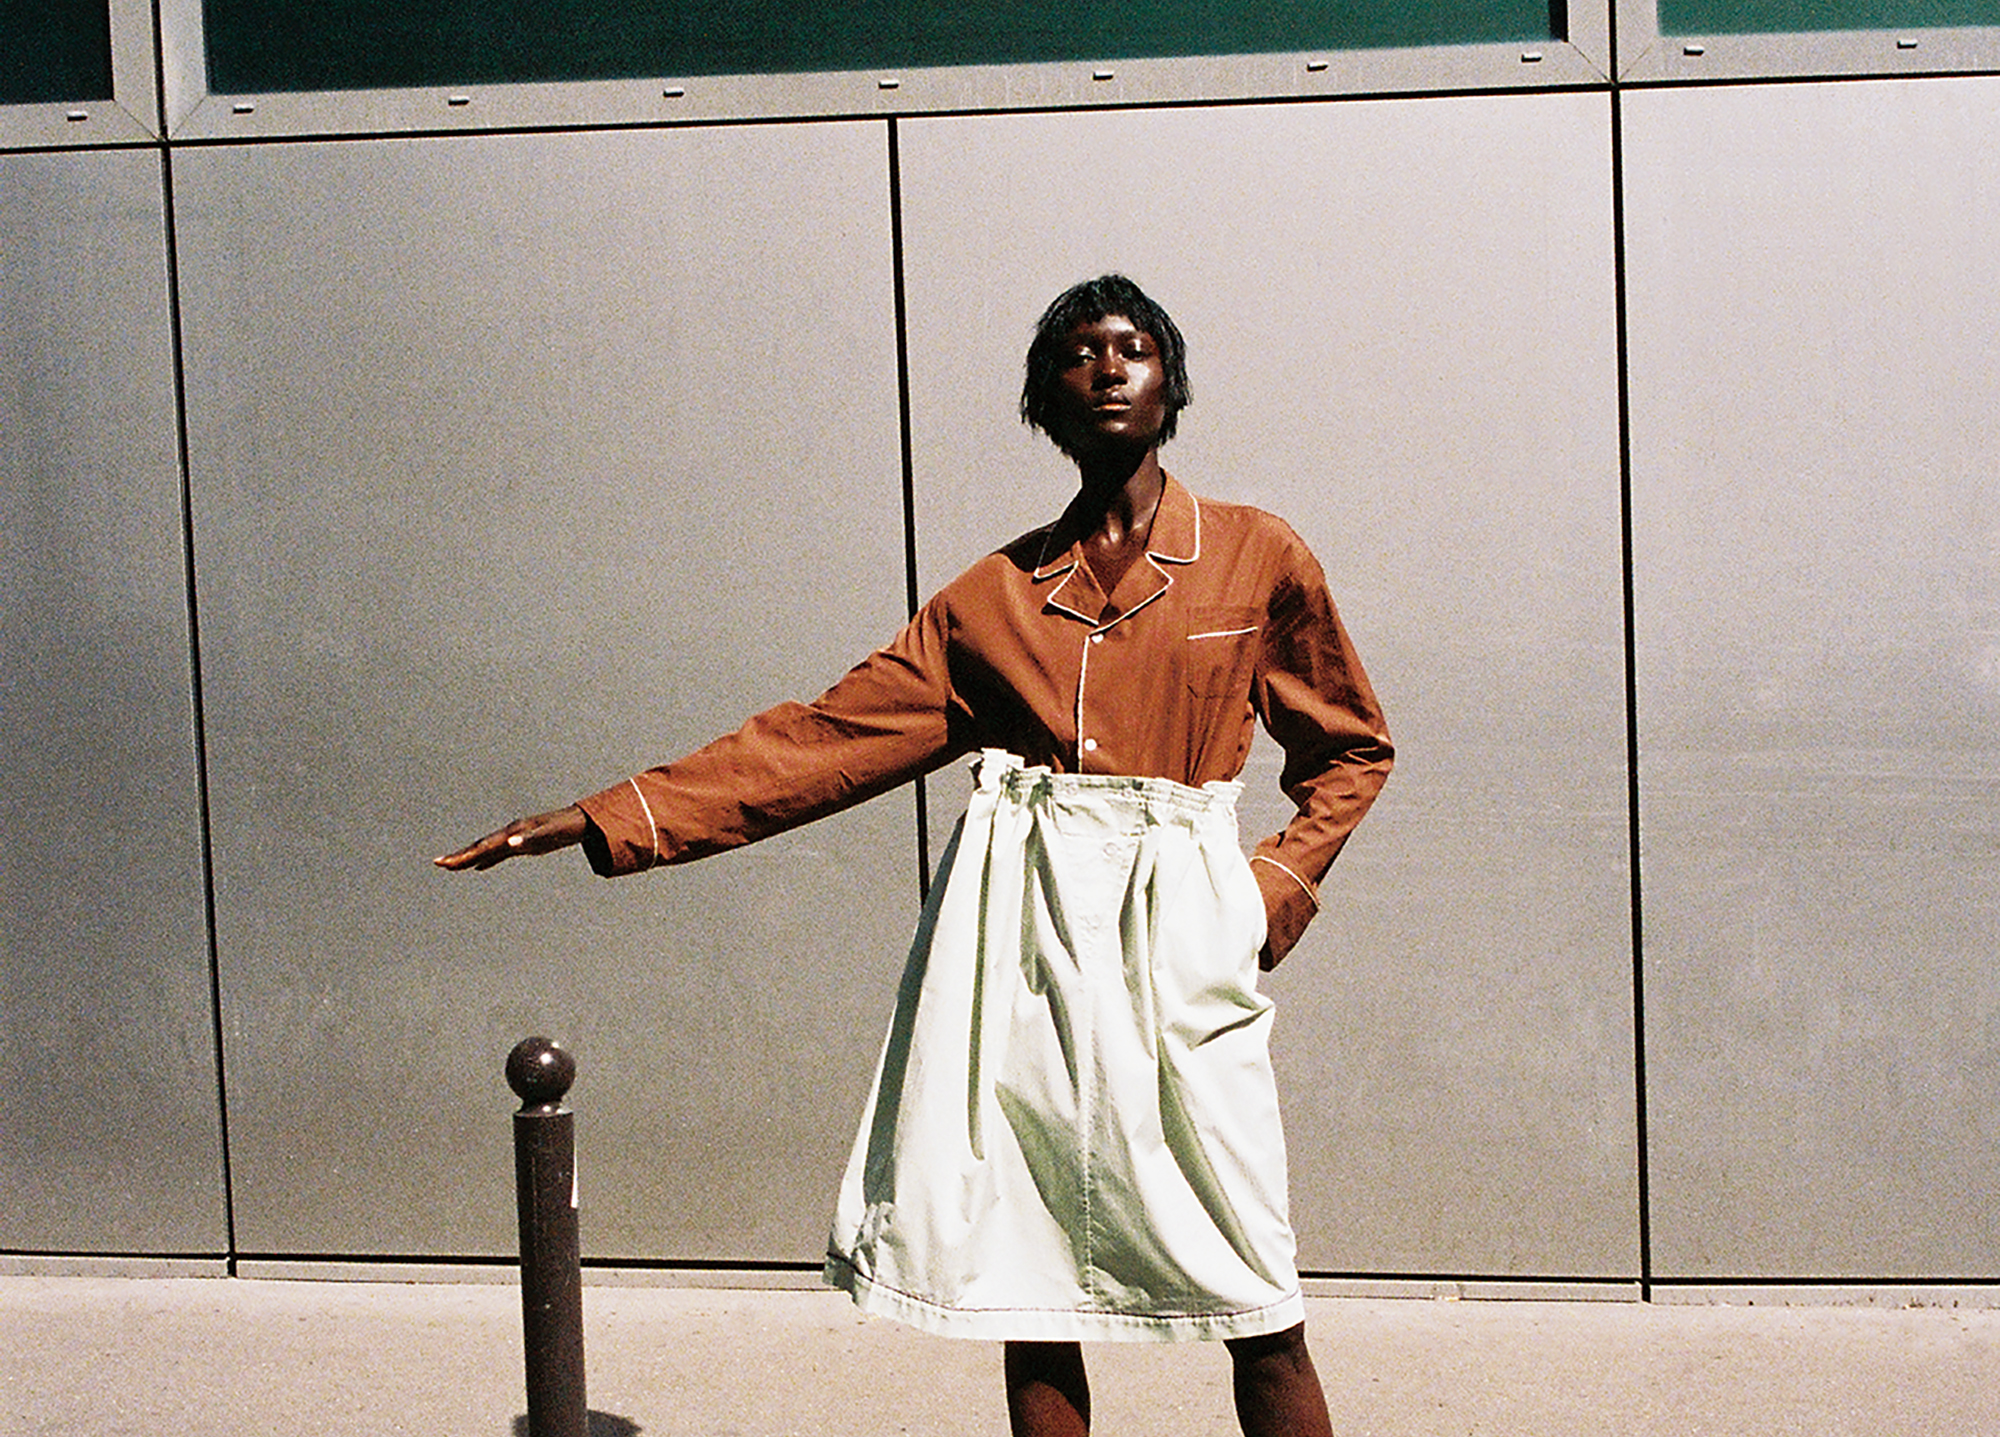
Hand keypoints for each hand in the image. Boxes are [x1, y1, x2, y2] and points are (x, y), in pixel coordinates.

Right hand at [434, 806, 588, 871]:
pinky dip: (487, 861)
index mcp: (512, 833)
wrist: (581, 821)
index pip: (482, 846)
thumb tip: (509, 844)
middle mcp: (510, 834)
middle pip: (480, 846)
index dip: (463, 855)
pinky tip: (478, 867)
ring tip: (452, 866)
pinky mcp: (523, 844)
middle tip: (439, 864)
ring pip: (487, 850)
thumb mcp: (548, 835)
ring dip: (469, 858)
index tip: (444, 862)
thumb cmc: (563, 828)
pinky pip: (499, 854)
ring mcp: (515, 838)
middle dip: (459, 856)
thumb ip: (528, 840)